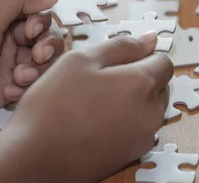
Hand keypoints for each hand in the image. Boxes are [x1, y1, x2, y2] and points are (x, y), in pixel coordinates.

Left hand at [0, 0, 64, 145]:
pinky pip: (31, 82)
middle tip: (36, 57)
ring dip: (37, 68)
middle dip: (44, 45)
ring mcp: (4, 60)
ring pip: (42, 59)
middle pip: (43, 33)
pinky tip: (8, 93)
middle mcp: (0, 33)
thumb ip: (17, 0)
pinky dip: (25, 87)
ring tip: (19, 78)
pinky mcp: (6, 85)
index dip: (39, 19)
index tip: (30, 32)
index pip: (32, 7)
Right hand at [0, 34, 172, 182]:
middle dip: (140, 79)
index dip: (143, 57)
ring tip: (96, 103)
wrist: (34, 158)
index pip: (164, 62)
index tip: (119, 62)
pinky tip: (96, 123)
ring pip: (150, 109)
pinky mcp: (133, 156)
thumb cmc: (53, 105)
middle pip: (160, 86)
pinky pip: (139, 129)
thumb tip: (151, 39)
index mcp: (142, 85)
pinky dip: (125, 122)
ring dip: (133, 101)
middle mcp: (151, 113)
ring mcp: (144, 138)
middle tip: (102, 81)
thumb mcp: (81, 59)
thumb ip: (122, 46)